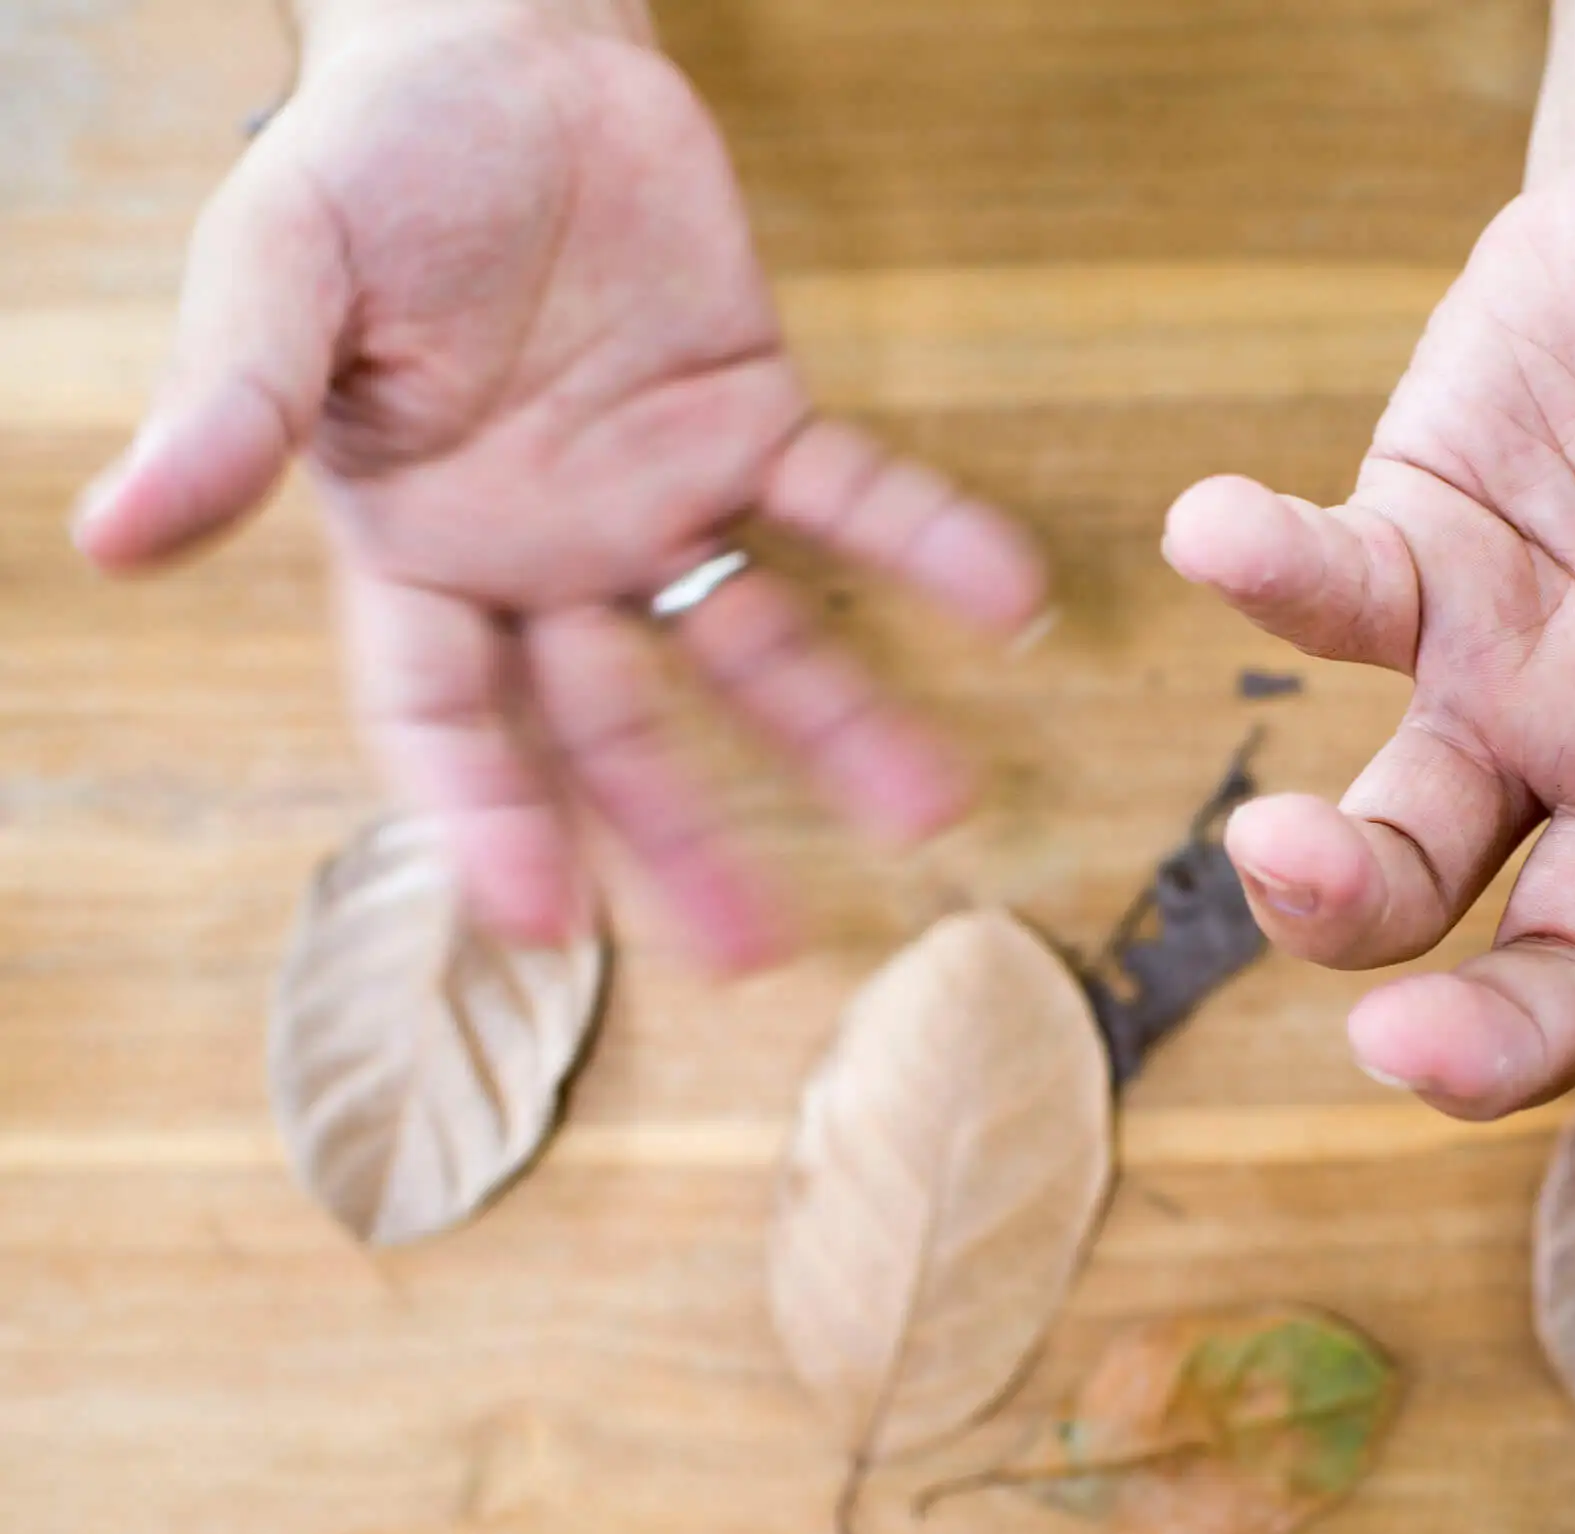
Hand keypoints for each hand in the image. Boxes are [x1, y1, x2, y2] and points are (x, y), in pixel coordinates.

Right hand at [71, 0, 1042, 968]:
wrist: (499, 48)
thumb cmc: (371, 161)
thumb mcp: (278, 271)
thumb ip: (233, 406)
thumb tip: (113, 537)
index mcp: (419, 545)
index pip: (446, 717)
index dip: (488, 816)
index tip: (546, 922)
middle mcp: (545, 551)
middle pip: (618, 727)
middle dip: (686, 836)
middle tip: (764, 948)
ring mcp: (657, 493)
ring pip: (753, 640)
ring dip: (842, 725)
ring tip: (936, 809)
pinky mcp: (754, 417)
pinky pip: (849, 499)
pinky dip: (926, 545)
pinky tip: (1007, 603)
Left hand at [1163, 128, 1574, 1188]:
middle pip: (1560, 961)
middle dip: (1485, 1035)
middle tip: (1400, 1050)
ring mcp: (1517, 675)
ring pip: (1412, 845)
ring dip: (1332, 882)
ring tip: (1271, 846)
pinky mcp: (1415, 558)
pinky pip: (1331, 599)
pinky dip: (1271, 576)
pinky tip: (1217, 530)